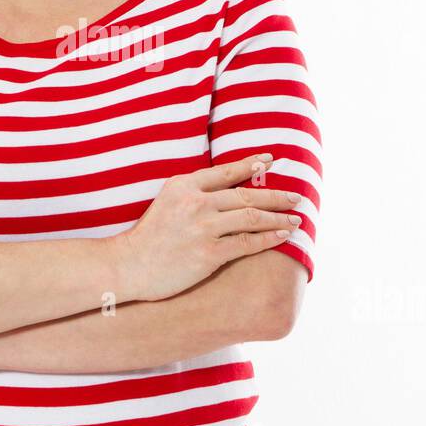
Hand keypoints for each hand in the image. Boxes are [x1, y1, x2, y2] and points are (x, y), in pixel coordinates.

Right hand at [113, 152, 302, 302]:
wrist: (129, 265)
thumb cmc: (149, 236)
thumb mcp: (167, 201)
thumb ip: (194, 192)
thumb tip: (228, 188)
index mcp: (184, 185)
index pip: (226, 171)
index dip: (251, 164)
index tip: (271, 160)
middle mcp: (195, 202)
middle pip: (246, 194)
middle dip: (276, 195)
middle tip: (296, 196)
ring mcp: (203, 228)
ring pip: (252, 217)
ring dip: (278, 217)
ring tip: (295, 218)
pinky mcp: (209, 253)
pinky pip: (247, 243)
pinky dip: (269, 238)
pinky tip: (282, 235)